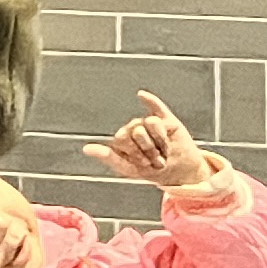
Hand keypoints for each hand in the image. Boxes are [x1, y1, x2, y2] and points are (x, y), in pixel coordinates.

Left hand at [84, 89, 216, 193]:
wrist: (180, 172)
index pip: (121, 138)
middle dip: (149, 149)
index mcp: (122, 138)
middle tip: (155, 158)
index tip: (143, 163)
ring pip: (151, 122)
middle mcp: (134, 127)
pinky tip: (141, 95)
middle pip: (136, 131)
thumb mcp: (130, 169)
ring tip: (164, 150)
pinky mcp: (167, 119)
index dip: (135, 153)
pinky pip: (157, 106)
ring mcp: (150, 123)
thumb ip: (109, 158)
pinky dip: (150, 100)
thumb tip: (86, 149)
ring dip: (160, 141)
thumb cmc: (152, 170)